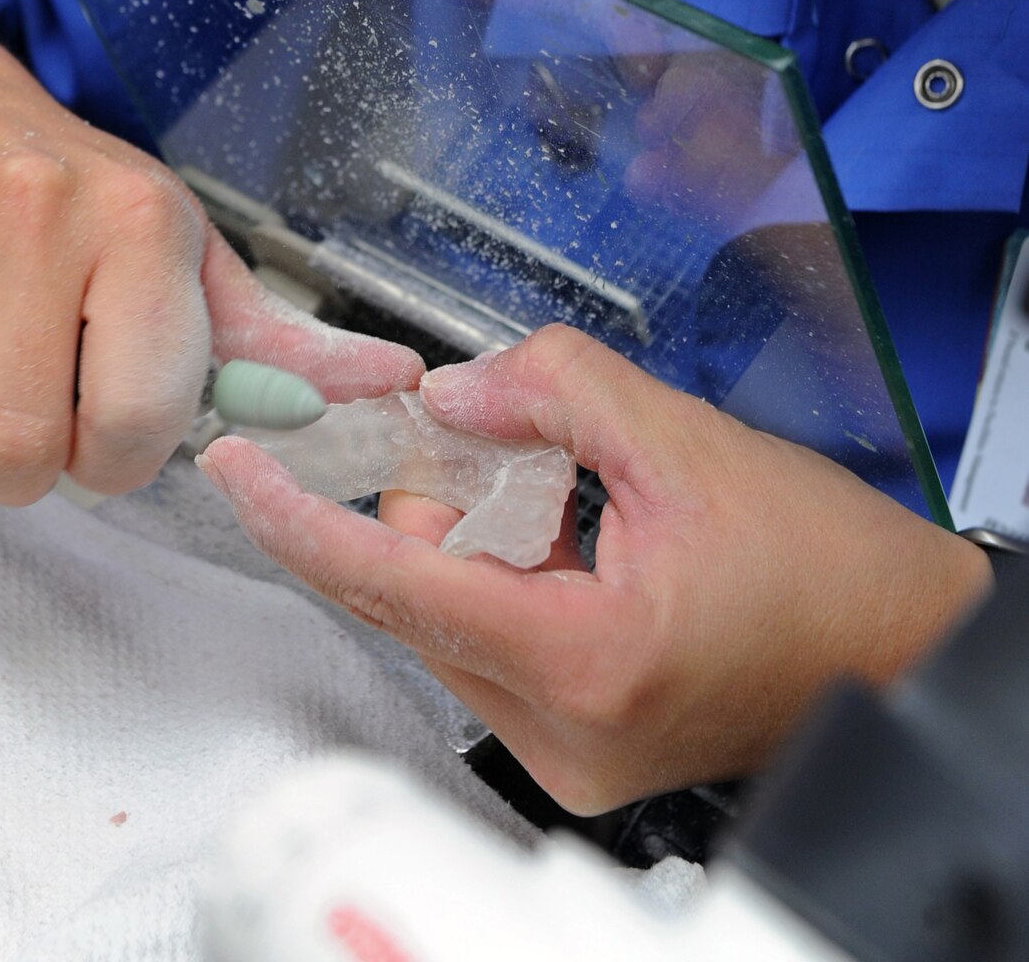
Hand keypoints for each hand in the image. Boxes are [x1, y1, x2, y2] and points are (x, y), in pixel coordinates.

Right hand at [0, 31, 422, 501]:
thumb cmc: (64, 194)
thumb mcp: (178, 252)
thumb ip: (276, 342)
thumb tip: (393, 383)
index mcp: (141, 224)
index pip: (139, 423)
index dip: (114, 461)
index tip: (101, 434)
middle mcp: (37, 207)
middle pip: (19, 450)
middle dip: (19, 463)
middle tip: (20, 402)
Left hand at [199, 325, 989, 811]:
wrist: (902, 652)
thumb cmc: (826, 571)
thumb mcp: (685, 442)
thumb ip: (553, 391)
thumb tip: (449, 390)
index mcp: (583, 662)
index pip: (396, 583)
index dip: (302, 517)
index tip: (238, 467)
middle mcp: (559, 730)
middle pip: (417, 591)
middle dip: (438, 498)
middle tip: (498, 436)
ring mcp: (564, 751)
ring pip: (449, 612)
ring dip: (480, 534)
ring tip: (575, 498)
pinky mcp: (572, 745)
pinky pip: (489, 638)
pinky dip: (507, 570)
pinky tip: (578, 538)